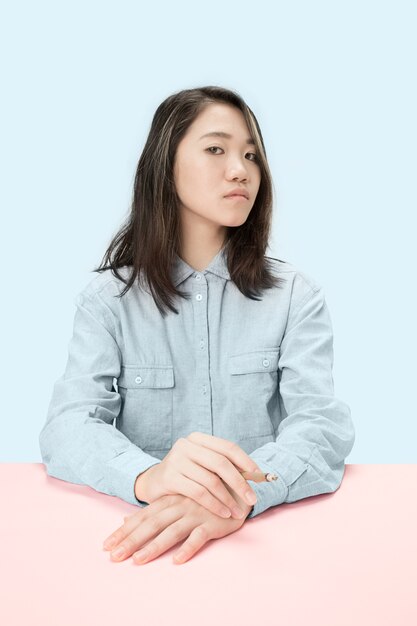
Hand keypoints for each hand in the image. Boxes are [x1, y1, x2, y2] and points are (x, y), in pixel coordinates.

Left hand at [103, 491, 251, 564]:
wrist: (237, 490)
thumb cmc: (203, 499)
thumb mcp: (176, 502)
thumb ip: (152, 511)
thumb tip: (125, 519)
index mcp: (169, 501)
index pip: (142, 517)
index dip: (124, 531)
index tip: (106, 545)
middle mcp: (179, 506)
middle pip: (152, 524)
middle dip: (131, 540)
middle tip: (114, 556)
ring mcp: (196, 513)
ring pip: (172, 531)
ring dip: (155, 546)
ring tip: (138, 561)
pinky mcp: (213, 522)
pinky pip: (199, 536)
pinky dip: (189, 547)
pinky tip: (177, 560)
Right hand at [135, 432, 259, 519]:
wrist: (153, 483)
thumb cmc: (184, 474)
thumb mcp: (201, 464)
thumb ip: (221, 466)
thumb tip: (254, 474)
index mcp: (198, 438)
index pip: (227, 447)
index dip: (246, 461)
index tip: (259, 476)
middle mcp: (186, 445)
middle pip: (221, 463)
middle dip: (240, 482)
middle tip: (252, 499)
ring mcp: (176, 460)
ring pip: (211, 480)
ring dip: (228, 498)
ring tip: (238, 511)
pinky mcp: (170, 477)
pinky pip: (198, 493)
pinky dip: (214, 504)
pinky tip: (223, 512)